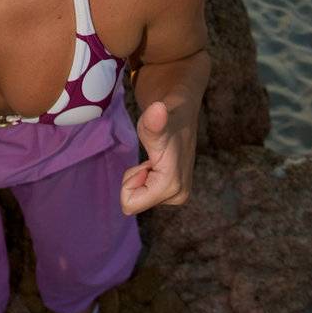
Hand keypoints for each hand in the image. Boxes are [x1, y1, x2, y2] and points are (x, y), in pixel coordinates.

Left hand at [120, 100, 195, 214]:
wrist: (181, 116)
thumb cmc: (164, 118)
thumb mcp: (152, 120)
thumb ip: (153, 122)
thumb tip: (158, 108)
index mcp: (172, 185)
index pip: (130, 204)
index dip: (130, 180)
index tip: (144, 162)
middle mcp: (178, 195)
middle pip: (136, 200)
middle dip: (137, 178)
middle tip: (150, 159)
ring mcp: (178, 196)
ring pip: (141, 197)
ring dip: (143, 177)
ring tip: (156, 159)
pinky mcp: (175, 193)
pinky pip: (146, 194)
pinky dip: (148, 178)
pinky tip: (159, 163)